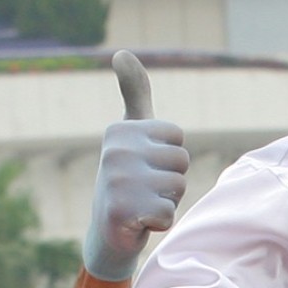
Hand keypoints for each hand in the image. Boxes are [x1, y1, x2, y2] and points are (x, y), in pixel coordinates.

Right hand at [83, 50, 189, 281]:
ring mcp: (116, 181)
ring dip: (166, 201)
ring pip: (178, 185)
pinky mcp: (121, 212)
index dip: (169, 156)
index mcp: (120, 130)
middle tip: (144, 190)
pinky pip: (169, 213)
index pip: (177, 136)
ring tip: (142, 204)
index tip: (145, 166)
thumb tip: (121, 52)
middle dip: (170, 180)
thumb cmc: (128, 178)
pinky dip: (159, 223)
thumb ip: (134, 93)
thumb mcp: (133, 132)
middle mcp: (114, 151)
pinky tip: (138, 223)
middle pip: (181, 160)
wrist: (107, 234)